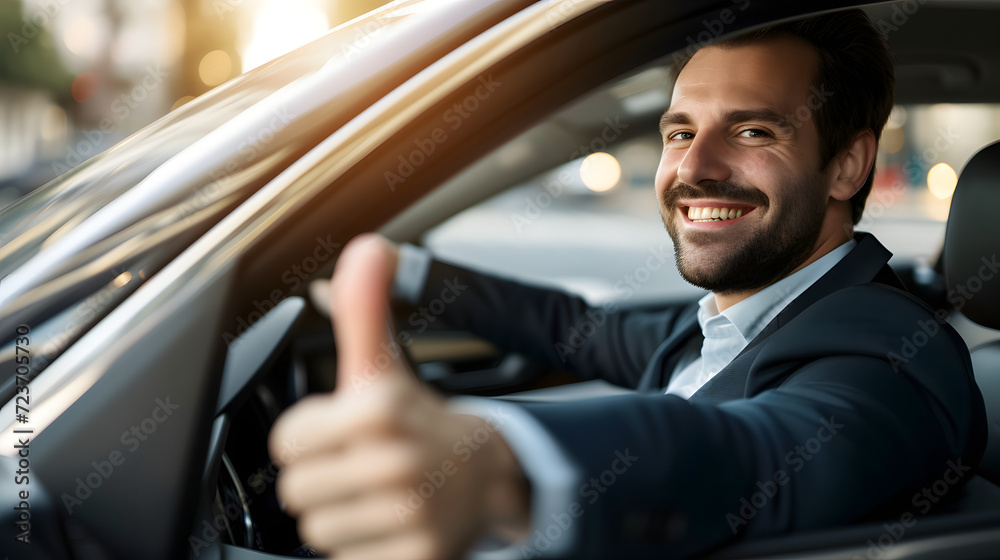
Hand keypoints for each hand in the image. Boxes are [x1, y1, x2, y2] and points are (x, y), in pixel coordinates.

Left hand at [268, 233, 530, 559]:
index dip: (310, 433)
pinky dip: (363, 547)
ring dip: (340, 514)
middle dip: (323, 475)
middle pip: (298, 489)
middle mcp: (395, 466)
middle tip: (359, 462)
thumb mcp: (387, 363)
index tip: (343, 429)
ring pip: (318, 530)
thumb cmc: (422, 417)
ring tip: (374, 493)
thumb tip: (367, 247)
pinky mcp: (417, 556)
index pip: (287, 441)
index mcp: (378, 411)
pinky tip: (388, 522)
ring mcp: (409, 516)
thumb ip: (363, 309)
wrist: (490, 475)